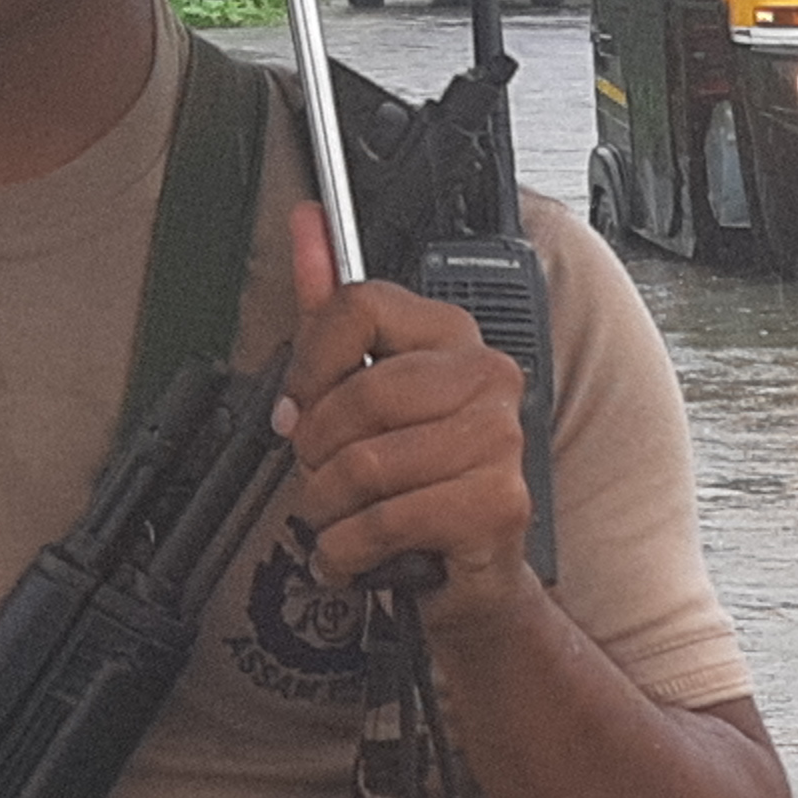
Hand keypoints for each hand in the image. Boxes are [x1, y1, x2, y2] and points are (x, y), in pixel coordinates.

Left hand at [278, 201, 539, 629]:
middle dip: (316, 451)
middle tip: (323, 477)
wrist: (467, 575)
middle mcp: (488, 378)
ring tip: (342, 519)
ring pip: (365, 464)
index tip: (299, 405)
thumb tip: (306, 222)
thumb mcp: (363, 391)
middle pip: (359, 393)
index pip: (360, 305)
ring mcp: (499, 440)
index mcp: (454, 336)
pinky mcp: (497, 504)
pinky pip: (385, 519)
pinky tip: (357, 553)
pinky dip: (348, 550)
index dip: (309, 363)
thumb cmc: (415, 483)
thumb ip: (330, 312)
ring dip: (328, 510)